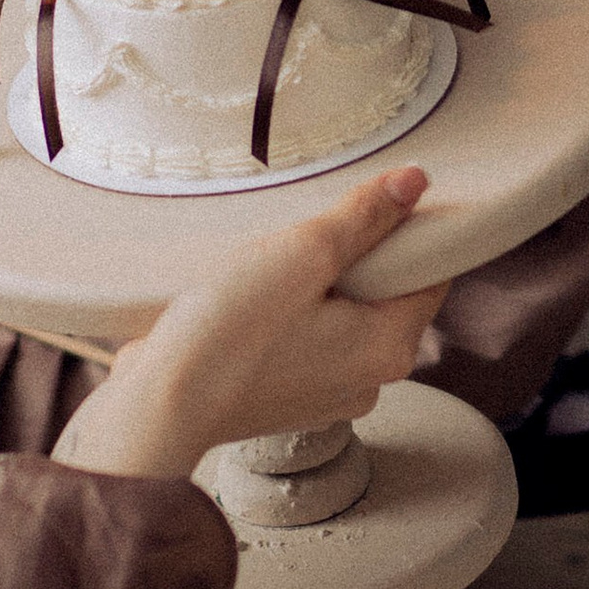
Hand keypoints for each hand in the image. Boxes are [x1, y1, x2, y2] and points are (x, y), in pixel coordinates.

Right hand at [54, 168, 450, 482]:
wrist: (156, 406)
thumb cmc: (227, 332)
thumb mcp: (302, 253)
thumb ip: (364, 216)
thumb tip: (415, 182)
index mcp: (390, 347)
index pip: (431, 273)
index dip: (407, 230)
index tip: (366, 204)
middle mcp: (370, 381)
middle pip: (386, 295)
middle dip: (355, 258)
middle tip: (306, 234)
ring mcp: (328, 396)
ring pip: (344, 317)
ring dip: (319, 286)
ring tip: (271, 268)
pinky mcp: (289, 400)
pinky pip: (310, 343)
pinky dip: (292, 317)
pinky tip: (253, 302)